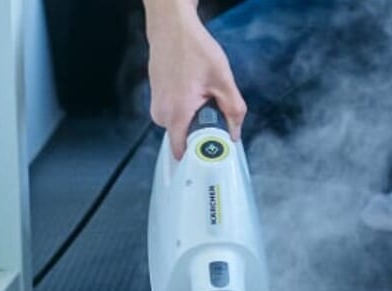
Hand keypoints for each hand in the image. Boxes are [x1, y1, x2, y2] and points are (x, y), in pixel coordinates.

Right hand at [145, 2, 245, 158]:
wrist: (172, 28)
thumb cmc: (193, 49)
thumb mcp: (223, 80)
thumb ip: (234, 110)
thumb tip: (235, 133)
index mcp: (177, 113)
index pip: (181, 152)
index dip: (198, 159)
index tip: (211, 161)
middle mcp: (162, 113)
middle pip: (183, 139)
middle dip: (201, 134)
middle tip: (215, 118)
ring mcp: (156, 106)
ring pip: (179, 127)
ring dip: (193, 120)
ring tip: (203, 98)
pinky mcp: (156, 99)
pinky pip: (173, 115)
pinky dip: (186, 110)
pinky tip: (194, 92)